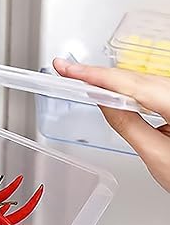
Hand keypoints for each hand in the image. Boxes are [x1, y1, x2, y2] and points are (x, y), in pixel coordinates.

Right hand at [53, 58, 169, 191]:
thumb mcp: (156, 155)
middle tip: (68, 70)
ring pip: (145, 80)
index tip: (70, 69)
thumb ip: (127, 125)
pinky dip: (130, 87)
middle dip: (99, 74)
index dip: (95, 75)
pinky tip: (114, 87)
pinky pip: (154, 87)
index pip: (129, 84)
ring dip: (113, 80)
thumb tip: (103, 102)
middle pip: (136, 78)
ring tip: (83, 77)